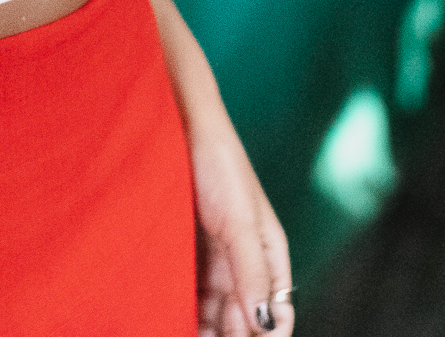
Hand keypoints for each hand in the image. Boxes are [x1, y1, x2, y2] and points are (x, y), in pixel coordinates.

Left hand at [190, 112, 293, 336]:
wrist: (180, 129)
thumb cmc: (221, 167)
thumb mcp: (240, 222)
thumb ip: (253, 271)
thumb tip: (264, 324)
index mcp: (270, 257)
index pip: (276, 315)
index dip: (264, 336)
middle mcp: (245, 265)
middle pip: (243, 320)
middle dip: (230, 336)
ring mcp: (215, 262)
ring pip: (215, 313)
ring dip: (204, 329)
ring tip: (178, 331)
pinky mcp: (186, 255)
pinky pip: (190, 294)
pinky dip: (184, 311)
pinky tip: (168, 319)